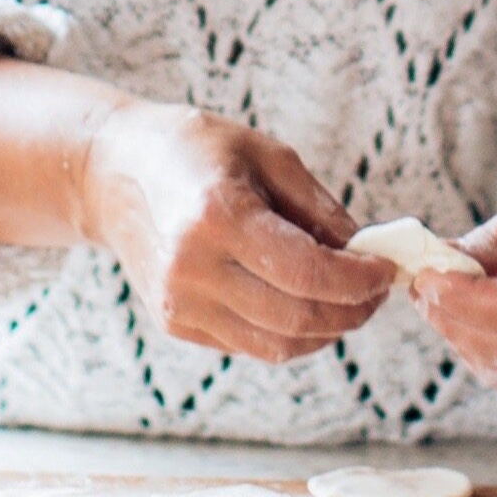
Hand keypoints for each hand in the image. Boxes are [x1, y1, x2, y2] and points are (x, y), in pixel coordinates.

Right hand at [77, 102, 395, 362]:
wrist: (111, 174)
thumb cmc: (194, 151)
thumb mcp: (265, 155)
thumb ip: (320, 208)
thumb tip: (367, 253)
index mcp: (218, 216)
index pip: (308, 271)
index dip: (359, 280)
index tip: (385, 269)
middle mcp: (193, 268)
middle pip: (297, 317)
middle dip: (352, 310)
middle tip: (376, 291)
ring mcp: (179, 303)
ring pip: (278, 344)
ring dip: (327, 330)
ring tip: (348, 300)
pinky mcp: (175, 323)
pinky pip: (251, 345)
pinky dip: (291, 333)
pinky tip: (306, 304)